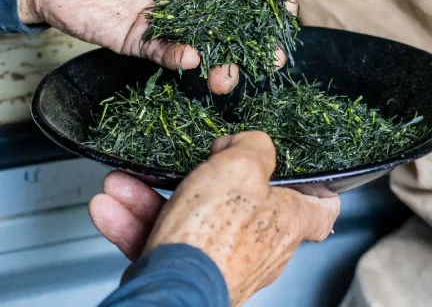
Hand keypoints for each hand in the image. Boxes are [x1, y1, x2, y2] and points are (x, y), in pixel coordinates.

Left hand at [18, 0, 295, 93]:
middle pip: (231, 21)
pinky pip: (165, 54)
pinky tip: (189, 60)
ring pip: (204, 45)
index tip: (289, 14)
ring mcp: (165, 19)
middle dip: (253, 42)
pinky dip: (179, 59)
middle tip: (272, 60)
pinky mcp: (140, 40)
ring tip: (229, 76)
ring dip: (221, 62)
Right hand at [88, 132, 339, 305]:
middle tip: (183, 163)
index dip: (313, 185)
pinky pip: (161, 241)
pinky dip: (134, 222)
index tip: (295, 169)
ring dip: (149, 197)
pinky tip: (110, 207)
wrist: (173, 289)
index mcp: (285, 220)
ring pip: (186, 218)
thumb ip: (254, 146)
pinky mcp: (187, 273)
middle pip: (234, 202)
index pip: (321, 207)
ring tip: (123, 183)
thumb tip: (247, 142)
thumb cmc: (215, 234)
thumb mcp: (241, 167)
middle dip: (195, 177)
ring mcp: (220, 260)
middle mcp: (258, 245)